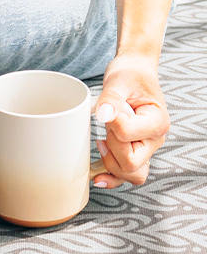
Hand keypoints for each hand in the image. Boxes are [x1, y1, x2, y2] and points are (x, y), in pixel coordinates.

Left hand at [91, 53, 169, 188]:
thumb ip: (111, 98)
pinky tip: (96, 175)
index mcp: (157, 121)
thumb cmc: (129, 77)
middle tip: (105, 130)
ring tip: (101, 144)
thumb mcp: (118, 81)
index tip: (108, 111)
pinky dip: (110, 177)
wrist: (133, 76)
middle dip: (111, 149)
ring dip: (110, 164)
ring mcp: (145, 148)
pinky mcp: (133, 152)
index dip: (112, 126)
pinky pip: (125, 175)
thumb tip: (104, 115)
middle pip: (132, 164)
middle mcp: (154, 140)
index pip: (128, 135)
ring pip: (132, 175)